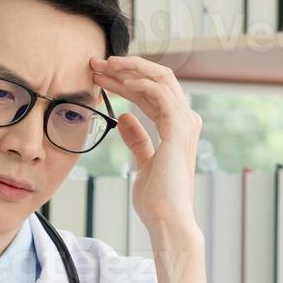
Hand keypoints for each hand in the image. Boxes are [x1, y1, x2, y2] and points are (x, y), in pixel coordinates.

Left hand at [90, 54, 208, 282]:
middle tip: (97, 63)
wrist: (167, 220)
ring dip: (130, 70)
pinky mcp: (179, 129)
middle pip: (157, 80)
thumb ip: (137, 140)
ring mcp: (185, 123)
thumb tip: (124, 118)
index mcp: (177, 128)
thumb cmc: (157, 200)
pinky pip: (159, 93)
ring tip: (104, 66)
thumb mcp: (143, 163)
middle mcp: (185, 121)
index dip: (126, 82)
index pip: (151, 94)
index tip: (100, 77)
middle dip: (126, 69)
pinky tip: (119, 81)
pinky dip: (139, 83)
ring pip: (160, 80)